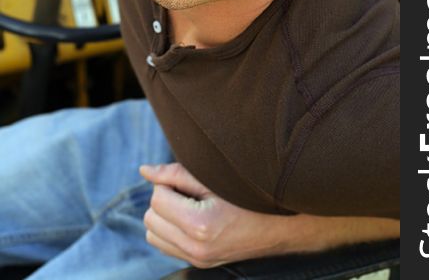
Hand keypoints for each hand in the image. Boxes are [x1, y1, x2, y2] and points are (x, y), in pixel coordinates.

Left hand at [139, 162, 287, 267]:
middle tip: (189, 192)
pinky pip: (164, 245)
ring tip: (189, 204)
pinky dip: (169, 229)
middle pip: (150, 217)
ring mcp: (197, 259)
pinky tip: (190, 218)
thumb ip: (176, 174)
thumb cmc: (249, 196)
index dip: (169, 183)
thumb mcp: (214, 179)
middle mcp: (196, 248)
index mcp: (200, 225)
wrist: (280, 225)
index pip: (157, 199)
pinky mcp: (198, 264)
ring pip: (152, 233)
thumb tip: (144, 170)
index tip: (188, 181)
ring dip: (164, 215)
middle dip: (164, 199)